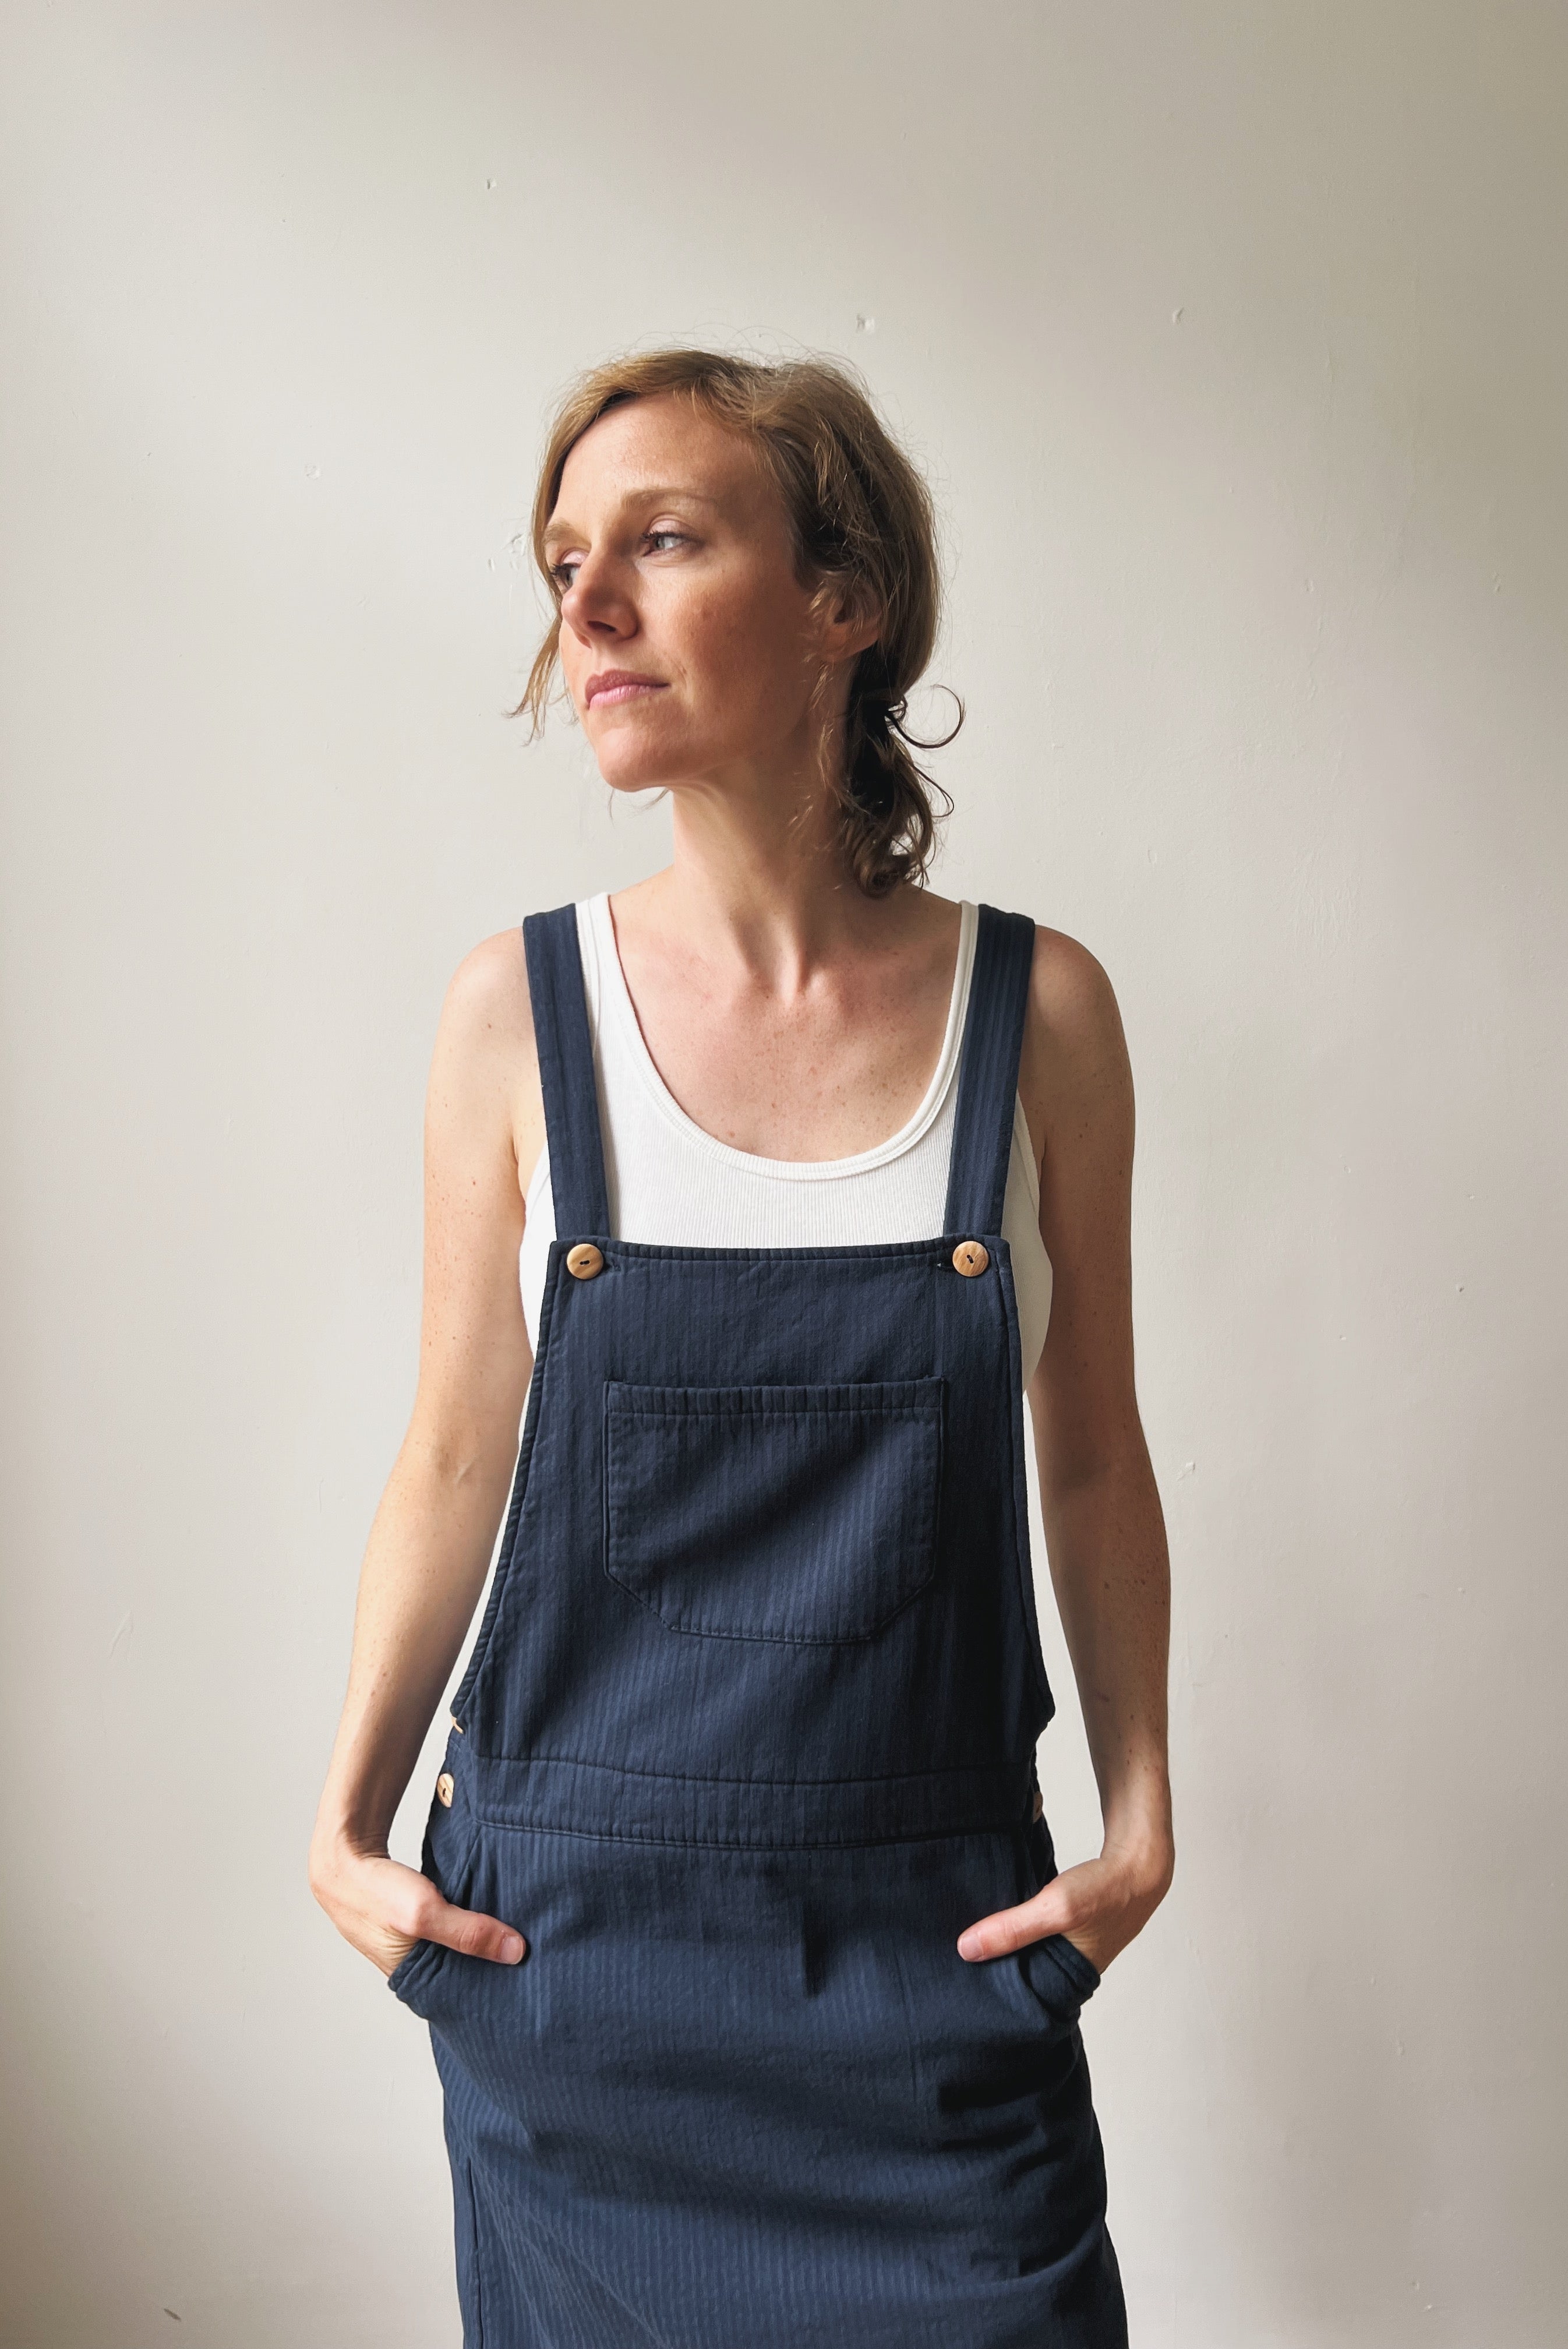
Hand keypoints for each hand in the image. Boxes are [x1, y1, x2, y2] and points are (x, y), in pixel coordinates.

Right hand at [310, 1834, 526, 1978]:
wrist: (343, 1855)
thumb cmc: (375, 1890)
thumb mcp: (424, 1913)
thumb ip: (468, 1933)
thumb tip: (516, 1951)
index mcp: (412, 1980)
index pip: (462, 1995)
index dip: (492, 1988)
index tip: (527, 1979)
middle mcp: (414, 1966)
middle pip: (463, 1969)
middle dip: (492, 1961)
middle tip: (532, 1952)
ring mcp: (414, 1941)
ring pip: (458, 1945)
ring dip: (481, 1936)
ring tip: (518, 1930)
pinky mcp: (416, 1918)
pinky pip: (452, 1923)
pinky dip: (469, 1917)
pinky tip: (492, 1908)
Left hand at [955, 1833, 1173, 1974]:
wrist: (1140, 1862)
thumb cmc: (1105, 1891)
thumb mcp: (1056, 1908)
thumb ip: (1013, 1928)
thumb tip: (965, 1949)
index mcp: (1066, 1984)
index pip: (1019, 2000)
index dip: (991, 1993)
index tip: (959, 1985)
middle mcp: (1066, 1972)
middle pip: (1019, 1975)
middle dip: (992, 1968)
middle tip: (953, 1962)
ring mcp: (1067, 1949)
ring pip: (1025, 1952)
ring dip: (1004, 1944)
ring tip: (967, 1940)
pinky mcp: (1066, 1927)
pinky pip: (1033, 1933)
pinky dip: (1017, 1926)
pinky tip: (995, 1917)